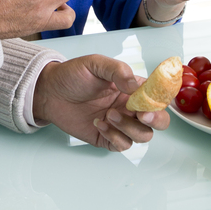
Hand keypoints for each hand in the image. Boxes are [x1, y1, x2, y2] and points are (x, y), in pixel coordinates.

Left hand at [33, 55, 169, 151]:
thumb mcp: (94, 64)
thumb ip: (117, 71)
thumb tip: (135, 85)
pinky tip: (97, 123)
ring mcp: (120, 124)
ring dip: (129, 128)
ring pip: (143, 136)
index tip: (151, 101)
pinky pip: (122, 145)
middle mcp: (129, 107)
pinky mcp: (107, 138)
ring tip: (108, 115)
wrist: (49, 91)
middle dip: (156, 120)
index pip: (157, 96)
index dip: (161, 100)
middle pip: (159, 121)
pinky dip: (114, 137)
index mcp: (131, 87)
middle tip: (142, 116)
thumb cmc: (72, 75)